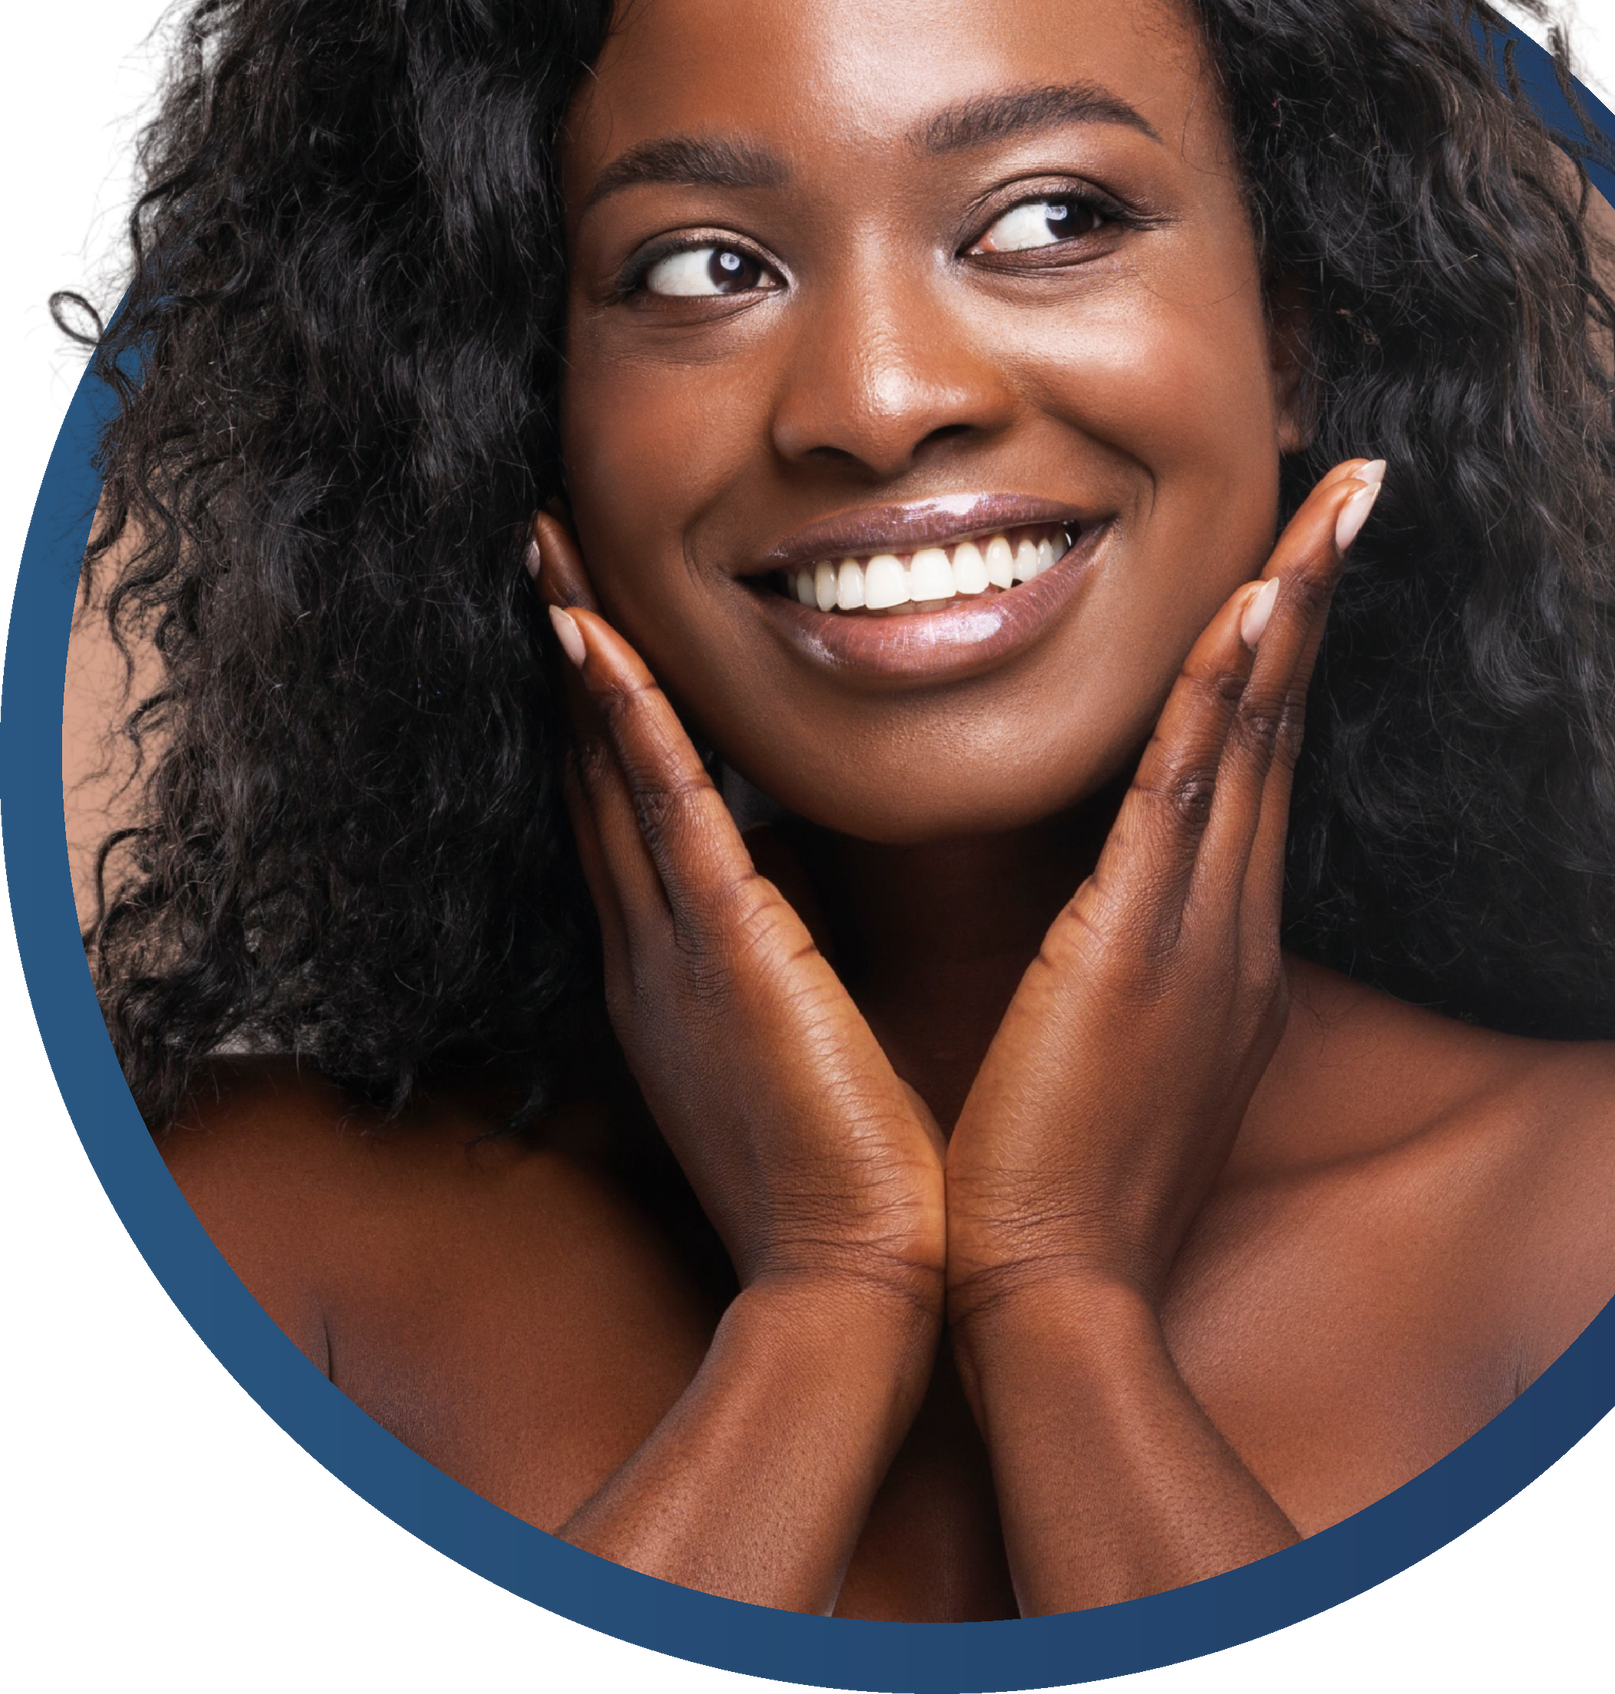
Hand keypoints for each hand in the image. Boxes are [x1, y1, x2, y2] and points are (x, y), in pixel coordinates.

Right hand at [529, 509, 947, 1327]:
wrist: (854, 1290)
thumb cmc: (852, 1178)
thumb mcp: (801, 1045)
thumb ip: (788, 963)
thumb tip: (809, 897)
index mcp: (683, 968)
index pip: (636, 808)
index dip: (607, 706)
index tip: (596, 610)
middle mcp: (654, 946)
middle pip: (600, 767)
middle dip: (572, 654)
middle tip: (543, 541)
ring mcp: (674, 949)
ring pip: (617, 767)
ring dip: (582, 652)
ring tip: (548, 546)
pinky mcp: (723, 958)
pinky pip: (669, 814)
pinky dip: (629, 721)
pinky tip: (595, 638)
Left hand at [942, 459, 1383, 1344]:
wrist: (1050, 1298)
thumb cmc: (1060, 1179)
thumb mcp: (1117, 1051)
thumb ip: (1128, 965)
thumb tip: (1113, 914)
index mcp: (1217, 942)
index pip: (1257, 765)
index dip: (1280, 656)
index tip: (1295, 562)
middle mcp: (1232, 921)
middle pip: (1282, 725)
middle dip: (1315, 598)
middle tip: (1355, 487)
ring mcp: (1200, 931)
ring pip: (1254, 737)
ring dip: (1289, 610)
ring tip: (1329, 503)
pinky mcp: (1143, 949)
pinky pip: (1189, 796)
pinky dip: (1225, 698)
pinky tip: (1251, 612)